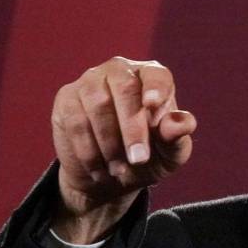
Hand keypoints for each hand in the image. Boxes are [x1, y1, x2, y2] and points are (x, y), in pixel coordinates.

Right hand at [50, 56, 196, 241]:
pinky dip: (89, 150)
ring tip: (120, 170)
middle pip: (125, 89)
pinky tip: (100, 169)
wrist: (110, 175)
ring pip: (98, 105)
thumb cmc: (149, 157)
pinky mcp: (66, 99)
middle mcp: (119, 71)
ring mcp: (90, 82)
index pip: (156, 75)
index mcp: (151, 77)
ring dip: (110, 143)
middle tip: (139, 160)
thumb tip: (180, 122)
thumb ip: (177, 137)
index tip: (154, 105)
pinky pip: (76, 122)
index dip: (156, 88)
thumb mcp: (170, 154)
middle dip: (132, 128)